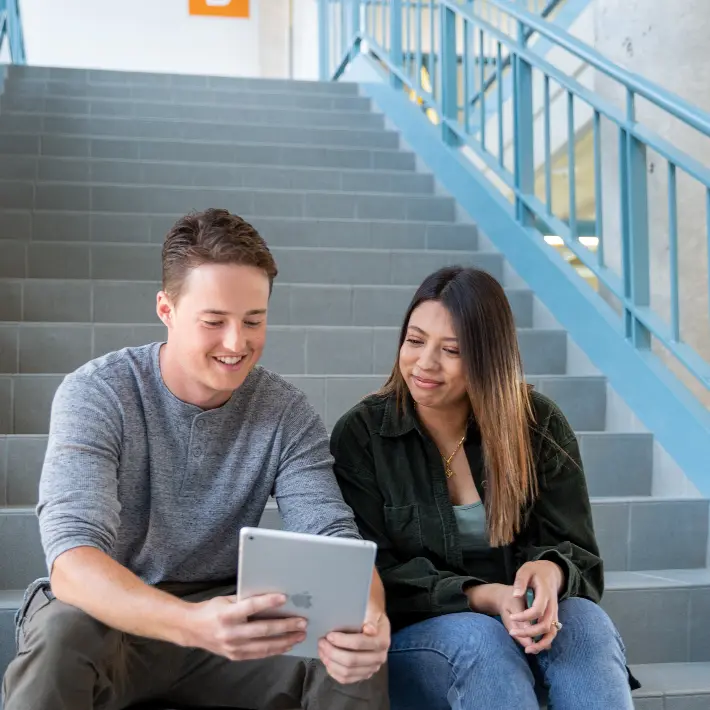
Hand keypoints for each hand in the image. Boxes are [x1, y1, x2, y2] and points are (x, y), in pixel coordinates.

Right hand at [182, 593, 307, 660]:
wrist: (192, 629)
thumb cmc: (212, 610)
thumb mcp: (226, 600)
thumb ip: (245, 600)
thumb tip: (270, 598)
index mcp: (227, 615)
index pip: (251, 607)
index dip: (269, 602)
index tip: (285, 597)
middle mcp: (231, 633)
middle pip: (263, 630)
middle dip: (285, 626)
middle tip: (302, 622)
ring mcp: (233, 647)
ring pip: (264, 646)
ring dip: (285, 640)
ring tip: (300, 635)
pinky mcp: (235, 656)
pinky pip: (259, 654)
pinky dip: (275, 650)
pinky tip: (287, 645)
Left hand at [317, 601, 390, 684]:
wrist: (374, 622)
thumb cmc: (370, 613)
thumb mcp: (372, 609)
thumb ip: (370, 617)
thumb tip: (369, 629)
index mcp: (382, 640)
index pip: (359, 644)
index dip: (342, 641)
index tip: (329, 635)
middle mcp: (379, 657)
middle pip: (352, 660)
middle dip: (332, 652)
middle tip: (321, 642)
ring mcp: (372, 668)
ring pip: (347, 672)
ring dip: (331, 662)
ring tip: (322, 650)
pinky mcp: (364, 674)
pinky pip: (347, 679)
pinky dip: (334, 671)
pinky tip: (327, 661)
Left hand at [507, 560, 564, 654]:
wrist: (550, 572)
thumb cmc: (535, 571)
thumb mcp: (525, 570)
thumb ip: (520, 581)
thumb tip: (515, 595)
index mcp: (545, 593)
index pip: (537, 610)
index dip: (524, 617)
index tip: (512, 618)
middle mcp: (553, 605)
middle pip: (545, 625)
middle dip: (530, 633)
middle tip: (512, 634)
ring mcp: (555, 612)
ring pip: (552, 633)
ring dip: (541, 643)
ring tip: (527, 650)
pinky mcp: (554, 617)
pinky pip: (552, 633)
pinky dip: (545, 642)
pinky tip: (534, 646)